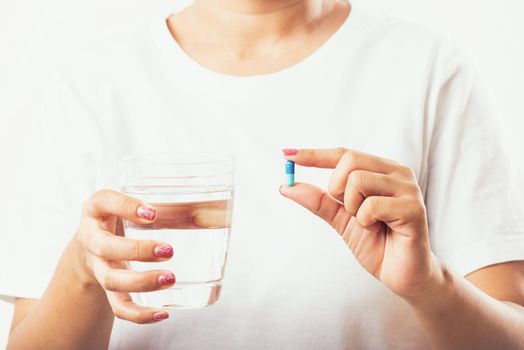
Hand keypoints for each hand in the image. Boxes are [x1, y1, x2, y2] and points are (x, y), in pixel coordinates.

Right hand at [72, 190, 174, 322]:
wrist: (91, 245)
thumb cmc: (123, 217)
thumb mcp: (138, 204)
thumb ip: (172, 206)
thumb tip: (218, 213)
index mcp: (97, 208)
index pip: (104, 201)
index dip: (126, 207)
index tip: (153, 213)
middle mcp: (91, 237)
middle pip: (106, 247)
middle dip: (137, 251)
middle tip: (168, 251)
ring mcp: (97, 266)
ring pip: (111, 280)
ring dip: (141, 282)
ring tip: (170, 278)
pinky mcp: (107, 289)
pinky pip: (118, 307)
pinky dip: (138, 314)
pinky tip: (162, 313)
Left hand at [280, 148, 440, 298]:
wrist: (400, 274)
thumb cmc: (375, 242)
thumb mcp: (340, 218)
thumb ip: (318, 200)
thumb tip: (286, 186)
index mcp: (381, 170)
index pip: (343, 153)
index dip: (314, 154)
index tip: (286, 154)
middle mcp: (397, 172)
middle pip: (349, 160)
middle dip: (337, 188)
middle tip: (351, 211)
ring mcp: (408, 188)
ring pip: (358, 180)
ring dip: (352, 207)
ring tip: (369, 222)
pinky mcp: (414, 209)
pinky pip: (371, 205)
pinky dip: (365, 220)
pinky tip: (379, 229)